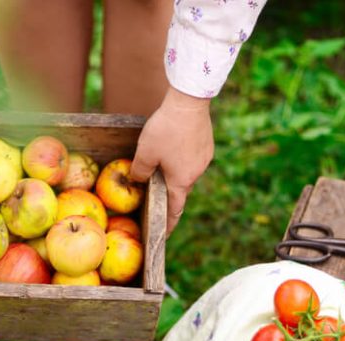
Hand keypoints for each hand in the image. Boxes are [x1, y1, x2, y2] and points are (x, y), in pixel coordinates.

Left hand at [129, 86, 213, 235]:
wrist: (189, 102)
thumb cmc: (166, 130)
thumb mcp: (145, 153)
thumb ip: (139, 171)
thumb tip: (138, 180)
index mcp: (181, 181)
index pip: (174, 210)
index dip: (168, 224)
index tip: (164, 235)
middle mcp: (196, 174)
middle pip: (180, 190)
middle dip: (168, 193)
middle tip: (155, 193)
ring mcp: (204, 159)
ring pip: (185, 173)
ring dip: (174, 173)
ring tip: (161, 164)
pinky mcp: (206, 146)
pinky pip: (191, 159)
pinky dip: (181, 159)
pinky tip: (172, 146)